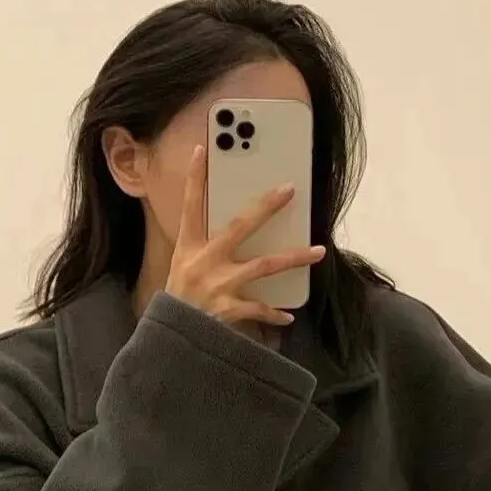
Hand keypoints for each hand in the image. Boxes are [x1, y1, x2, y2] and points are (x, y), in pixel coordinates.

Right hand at [165, 145, 325, 327]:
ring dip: (294, 257)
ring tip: (319, 251)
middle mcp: (204, 261)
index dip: (194, 178)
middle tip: (289, 189)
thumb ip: (203, 249)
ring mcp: (218, 285)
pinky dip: (274, 313)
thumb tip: (234, 231)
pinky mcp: (228, 309)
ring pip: (264, 265)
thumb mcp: (182, 268)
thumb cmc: (178, 301)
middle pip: (240, 226)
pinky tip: (289, 315)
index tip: (202, 151)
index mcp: (189, 248)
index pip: (191, 206)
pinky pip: (259, 307)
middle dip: (266, 207)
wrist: (172, 339)